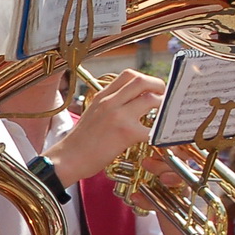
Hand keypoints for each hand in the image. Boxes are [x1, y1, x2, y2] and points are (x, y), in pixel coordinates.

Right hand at [44, 69, 164, 186]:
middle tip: (166, 99)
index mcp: (102, 96)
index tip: (153, 89)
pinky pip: (152, 129)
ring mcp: (118, 115)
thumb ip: (111, 106)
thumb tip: (132, 105)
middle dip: (159, 86)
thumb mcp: (92, 115)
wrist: (68, 159)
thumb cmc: (80, 143)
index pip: (128, 75)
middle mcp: (110, 101)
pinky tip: (161, 138)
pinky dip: (161, 133)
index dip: (146, 79)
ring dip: (164, 107)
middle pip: (142, 80)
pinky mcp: (125, 133)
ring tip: (166, 117)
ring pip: (151, 99)